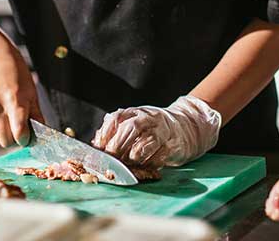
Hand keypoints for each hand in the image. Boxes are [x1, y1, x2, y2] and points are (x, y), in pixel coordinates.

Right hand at [0, 50, 43, 147]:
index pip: (19, 132)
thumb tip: (43, 135)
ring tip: (9, 117)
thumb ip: (36, 116)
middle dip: (14, 139)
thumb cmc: (18, 77)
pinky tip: (0, 112)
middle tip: (19, 128)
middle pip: (6, 141)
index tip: (27, 136)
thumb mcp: (32, 94)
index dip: (25, 139)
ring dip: (4, 133)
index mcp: (14, 101)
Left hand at [92, 95, 220, 167]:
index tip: (98, 148)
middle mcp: (147, 118)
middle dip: (117, 148)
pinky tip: (144, 167)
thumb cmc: (151, 129)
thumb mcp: (132, 124)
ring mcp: (161, 131)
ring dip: (132, 158)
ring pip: (144, 145)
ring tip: (128, 165)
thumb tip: (95, 144)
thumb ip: (115, 131)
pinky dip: (147, 166)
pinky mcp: (172, 146)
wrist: (183, 128)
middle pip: (130, 130)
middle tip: (110, 162)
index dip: (105, 134)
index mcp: (134, 112)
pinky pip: (157, 159)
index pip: (116, 118)